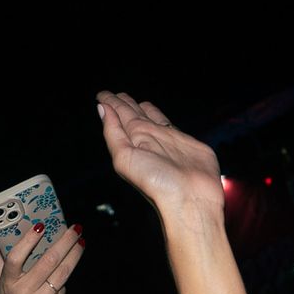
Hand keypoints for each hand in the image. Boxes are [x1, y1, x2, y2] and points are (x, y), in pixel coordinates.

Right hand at [0, 222, 84, 293]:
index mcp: (8, 284)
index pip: (15, 258)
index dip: (27, 241)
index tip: (40, 225)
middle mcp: (22, 293)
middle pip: (47, 262)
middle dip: (64, 242)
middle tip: (74, 229)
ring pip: (61, 273)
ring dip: (74, 255)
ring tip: (81, 242)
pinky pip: (62, 289)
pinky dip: (67, 277)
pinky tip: (71, 266)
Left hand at [97, 90, 224, 217]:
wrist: (191, 198)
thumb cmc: (157, 184)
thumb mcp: (125, 158)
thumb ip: (113, 133)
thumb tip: (102, 108)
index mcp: (132, 142)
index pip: (118, 117)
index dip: (110, 105)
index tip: (102, 95)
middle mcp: (148, 139)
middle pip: (132, 115)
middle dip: (122, 104)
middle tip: (112, 94)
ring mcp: (166, 139)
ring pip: (149, 117)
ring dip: (138, 108)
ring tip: (127, 98)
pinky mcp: (184, 141)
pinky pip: (168, 123)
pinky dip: (158, 115)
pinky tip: (151, 110)